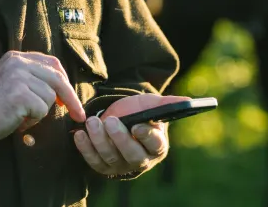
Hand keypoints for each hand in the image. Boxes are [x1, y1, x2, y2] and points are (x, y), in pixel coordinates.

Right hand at [0, 50, 86, 144]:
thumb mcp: (9, 81)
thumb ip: (30, 78)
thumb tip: (61, 91)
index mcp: (16, 57)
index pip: (52, 63)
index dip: (65, 81)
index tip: (70, 98)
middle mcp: (18, 62)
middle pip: (57, 78)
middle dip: (71, 98)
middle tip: (78, 114)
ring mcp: (18, 77)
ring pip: (50, 97)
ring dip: (40, 112)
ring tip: (21, 116)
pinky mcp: (20, 94)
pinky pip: (42, 109)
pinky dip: (33, 120)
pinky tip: (18, 121)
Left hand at [73, 94, 189, 177]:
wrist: (119, 117)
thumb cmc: (139, 112)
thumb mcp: (152, 104)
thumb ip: (168, 103)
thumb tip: (188, 101)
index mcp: (157, 145)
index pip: (155, 144)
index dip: (146, 136)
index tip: (137, 125)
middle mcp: (141, 159)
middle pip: (132, 155)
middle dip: (120, 138)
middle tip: (110, 121)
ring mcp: (122, 164)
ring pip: (111, 157)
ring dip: (99, 140)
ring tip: (92, 122)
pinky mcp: (104, 166)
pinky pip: (94, 161)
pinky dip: (85, 148)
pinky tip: (79, 134)